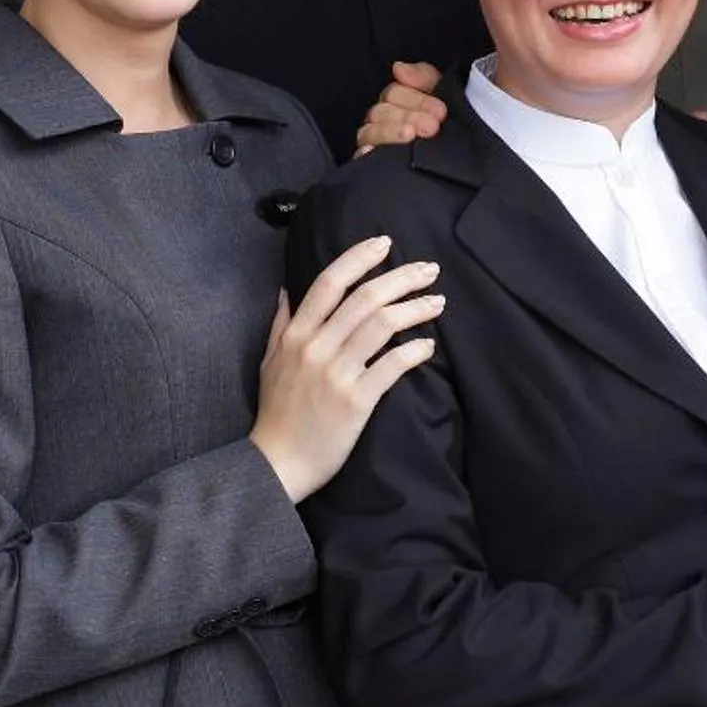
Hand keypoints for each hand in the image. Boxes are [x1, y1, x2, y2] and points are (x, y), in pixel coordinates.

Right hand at [250, 235, 442, 501]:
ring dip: (415, 309)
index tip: (384, 243)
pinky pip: (391, 366)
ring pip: (382, 325)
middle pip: (365, 298)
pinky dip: (414, 351)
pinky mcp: (356, 401)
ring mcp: (336, 373)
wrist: (278, 463)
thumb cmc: (276, 412)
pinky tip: (428, 345)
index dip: (359, 257)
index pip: (330, 282)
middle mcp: (316, 347)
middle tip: (429, 269)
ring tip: (437, 302)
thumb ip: (280, 323)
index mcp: (296, 334)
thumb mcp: (269, 362)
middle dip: (402, 277)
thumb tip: (287, 289)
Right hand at [355, 61, 448, 154]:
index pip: (394, 93)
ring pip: (370, 132)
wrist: (454, 158)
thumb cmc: (444, 121)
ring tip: (410, 135)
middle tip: (432, 126)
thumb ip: (422, 76)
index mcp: (397, 100)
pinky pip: (360, 156)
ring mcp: (375, 140)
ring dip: (390, 132)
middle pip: (381, 111)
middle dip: (408, 117)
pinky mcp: (371, 162)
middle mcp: (382, 119)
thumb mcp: (440, 93)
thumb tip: (398, 68)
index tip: (440, 111)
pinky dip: (365, 153)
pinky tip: (373, 152)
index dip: (417, 100)